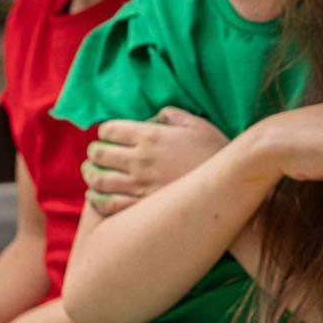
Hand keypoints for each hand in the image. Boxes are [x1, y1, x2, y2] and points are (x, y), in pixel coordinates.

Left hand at [84, 109, 227, 216]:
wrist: (230, 187)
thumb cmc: (217, 153)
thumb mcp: (197, 124)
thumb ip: (171, 115)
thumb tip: (154, 117)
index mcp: (150, 136)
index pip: (109, 130)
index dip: (106, 132)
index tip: (110, 137)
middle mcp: (140, 160)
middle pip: (98, 153)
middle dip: (95, 153)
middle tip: (98, 155)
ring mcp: (139, 185)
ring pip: (98, 179)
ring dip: (91, 175)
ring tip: (92, 174)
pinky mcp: (142, 207)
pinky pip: (109, 204)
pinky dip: (97, 200)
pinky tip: (97, 196)